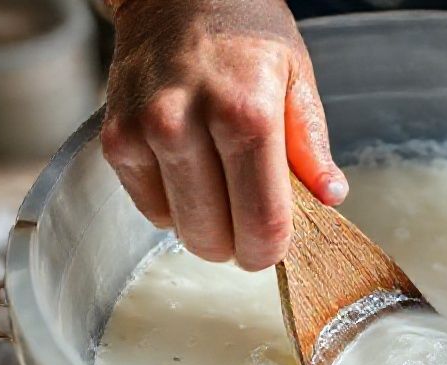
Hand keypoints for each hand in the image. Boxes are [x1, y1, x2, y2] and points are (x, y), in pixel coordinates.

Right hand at [101, 0, 346, 270]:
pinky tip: (188, 171)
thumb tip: (330, 197)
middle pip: (213, 237)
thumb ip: (311, 145)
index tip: (274, 246)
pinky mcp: (116, 140)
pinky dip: (172, 205)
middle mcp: (187, 124)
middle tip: (248, 220)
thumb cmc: (244, 33)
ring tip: (220, 186)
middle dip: (237, 244)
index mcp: (246, 112)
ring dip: (204, 225)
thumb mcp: (296, 78)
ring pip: (179, 228)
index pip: (261, 221)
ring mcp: (145, 133)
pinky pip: (149, 209)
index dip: (270, 249)